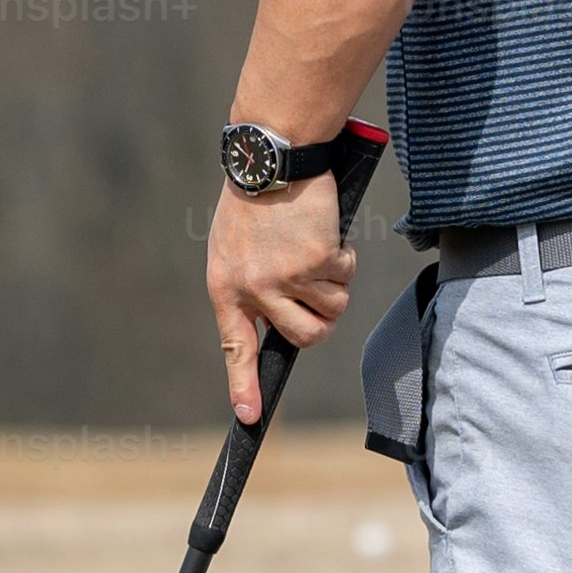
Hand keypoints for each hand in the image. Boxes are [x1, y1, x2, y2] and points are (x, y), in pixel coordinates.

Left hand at [205, 173, 357, 426]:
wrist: (273, 156)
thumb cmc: (254, 199)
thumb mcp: (234, 246)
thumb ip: (249, 284)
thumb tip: (275, 318)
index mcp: (226, 286)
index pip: (235, 347)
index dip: (243, 385)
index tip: (250, 416)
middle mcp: (255, 289)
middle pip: (304, 337)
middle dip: (321, 321)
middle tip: (320, 294)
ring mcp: (287, 277)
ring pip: (332, 309)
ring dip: (334, 283)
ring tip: (317, 248)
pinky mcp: (318, 261)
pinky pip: (345, 277)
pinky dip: (345, 257)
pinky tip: (326, 232)